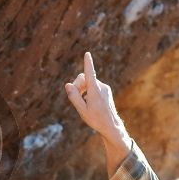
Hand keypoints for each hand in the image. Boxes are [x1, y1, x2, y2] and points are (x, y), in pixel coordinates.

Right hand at [64, 52, 131, 173]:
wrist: (111, 125)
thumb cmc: (96, 119)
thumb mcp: (81, 110)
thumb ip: (74, 97)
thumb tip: (67, 85)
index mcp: (95, 90)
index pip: (90, 74)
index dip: (88, 63)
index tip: (87, 54)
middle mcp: (101, 87)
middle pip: (84, 78)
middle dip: (77, 85)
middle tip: (74, 97)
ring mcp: (104, 88)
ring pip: (89, 83)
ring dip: (82, 89)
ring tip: (82, 103)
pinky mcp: (106, 91)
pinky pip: (93, 86)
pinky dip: (88, 92)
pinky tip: (88, 103)